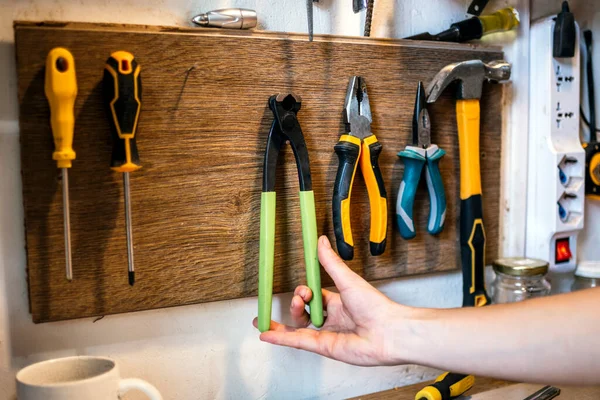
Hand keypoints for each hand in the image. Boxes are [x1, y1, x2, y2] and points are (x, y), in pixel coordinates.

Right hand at [252, 236, 408, 365]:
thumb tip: (321, 241)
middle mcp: (332, 319)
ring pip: (298, 329)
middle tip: (298, 299)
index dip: (304, 292)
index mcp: (338, 303)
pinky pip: (299, 342)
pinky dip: (281, 338)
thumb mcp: (347, 279)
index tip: (304, 288)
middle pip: (304, 313)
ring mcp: (328, 334)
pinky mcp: (325, 347)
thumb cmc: (376, 307)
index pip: (314, 297)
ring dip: (282, 324)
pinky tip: (265, 334)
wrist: (388, 331)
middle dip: (295, 304)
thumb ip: (330, 262)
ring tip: (268, 320)